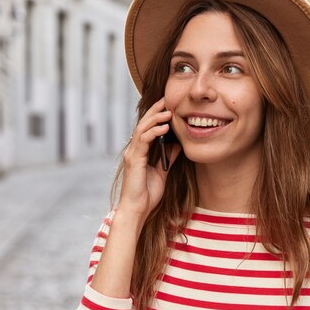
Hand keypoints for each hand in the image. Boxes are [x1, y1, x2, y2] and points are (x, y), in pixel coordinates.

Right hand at [117, 98, 181, 219]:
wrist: (138, 209)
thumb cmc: (148, 194)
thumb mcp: (163, 172)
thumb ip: (168, 158)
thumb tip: (177, 144)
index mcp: (141, 152)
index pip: (148, 128)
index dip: (156, 116)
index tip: (168, 105)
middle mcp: (134, 150)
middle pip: (144, 124)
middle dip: (155, 111)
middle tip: (167, 100)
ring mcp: (133, 154)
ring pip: (142, 129)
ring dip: (155, 118)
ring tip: (168, 111)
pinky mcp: (134, 160)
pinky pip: (143, 141)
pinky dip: (154, 132)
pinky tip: (164, 127)